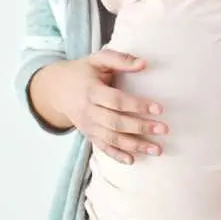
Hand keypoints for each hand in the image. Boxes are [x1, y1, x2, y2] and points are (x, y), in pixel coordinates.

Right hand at [39, 50, 165, 163]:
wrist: (56, 89)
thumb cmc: (84, 71)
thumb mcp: (99, 59)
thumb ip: (121, 59)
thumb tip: (144, 63)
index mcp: (91, 91)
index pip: (117, 101)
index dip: (137, 105)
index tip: (159, 108)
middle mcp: (88, 111)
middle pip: (116, 123)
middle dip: (141, 128)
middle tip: (164, 129)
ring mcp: (87, 126)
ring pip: (111, 138)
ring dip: (135, 146)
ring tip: (157, 150)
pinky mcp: (88, 134)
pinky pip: (102, 147)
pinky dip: (116, 155)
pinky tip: (132, 160)